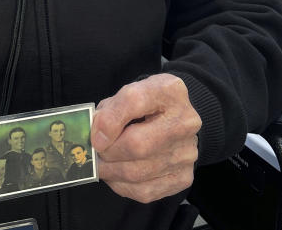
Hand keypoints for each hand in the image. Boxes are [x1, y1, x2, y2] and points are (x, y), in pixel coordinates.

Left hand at [91, 74, 201, 203]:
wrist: (177, 119)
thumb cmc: (148, 105)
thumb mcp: (129, 93)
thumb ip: (110, 109)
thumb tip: (96, 136)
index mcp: (169, 91)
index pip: (134, 102)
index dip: (108, 121)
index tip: (94, 135)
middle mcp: (184, 122)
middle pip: (137, 145)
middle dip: (107, 152)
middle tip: (95, 153)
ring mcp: (187, 153)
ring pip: (137, 173)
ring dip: (110, 171)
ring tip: (101, 165)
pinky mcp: (184, 177)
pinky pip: (144, 191)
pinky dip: (122, 186)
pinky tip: (116, 176)